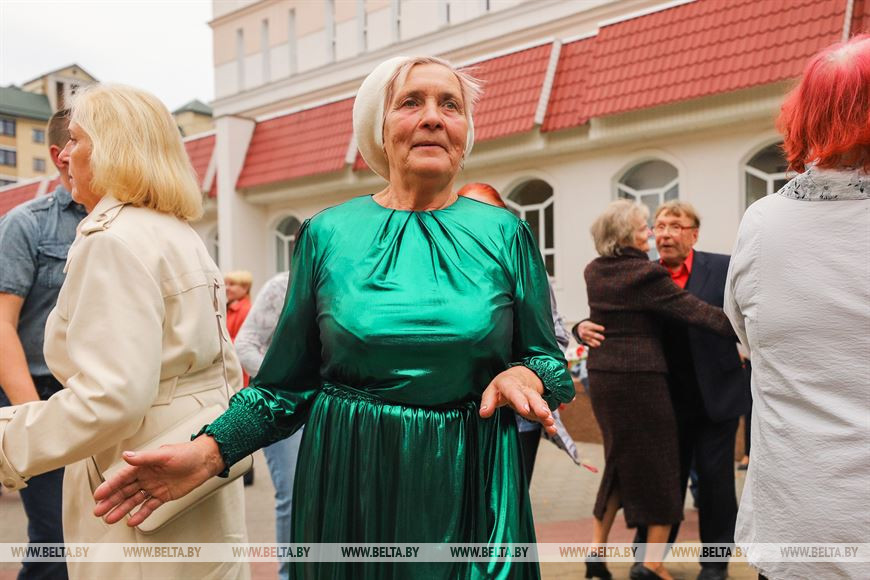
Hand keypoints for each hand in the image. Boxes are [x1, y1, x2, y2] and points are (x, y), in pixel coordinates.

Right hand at [92, 435, 224, 526]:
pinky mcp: (164, 496)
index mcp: (144, 465)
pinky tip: (131, 520)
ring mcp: (154, 487)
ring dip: (122, 509)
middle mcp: (147, 476)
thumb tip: (127, 456)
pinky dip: (141, 514)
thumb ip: (145, 457)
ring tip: (110, 519)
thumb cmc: (187, 453)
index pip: (123, 477)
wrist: (205, 462)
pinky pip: (150, 506)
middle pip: (125, 490)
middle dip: (111, 500)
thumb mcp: (164, 454)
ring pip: (134, 500)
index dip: (110, 485)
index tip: (98, 495)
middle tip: (99, 510)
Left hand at [479, 366, 555, 434]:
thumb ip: (488, 401)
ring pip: (541, 404)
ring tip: (550, 422)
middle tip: (544, 414)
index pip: (514, 392)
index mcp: (510, 384)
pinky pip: (544, 413)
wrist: (519, 376)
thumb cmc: (502, 386)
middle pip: (532, 397)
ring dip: (546, 413)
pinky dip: (548, 422)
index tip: (525, 410)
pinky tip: (552, 430)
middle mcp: (524, 390)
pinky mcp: (538, 406)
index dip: (520, 401)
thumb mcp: (492, 390)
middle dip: (538, 406)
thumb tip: (483, 413)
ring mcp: (533, 397)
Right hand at [577, 320, 604, 347]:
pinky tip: (596, 345)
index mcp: (585, 325)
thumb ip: (596, 326)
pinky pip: (588, 343)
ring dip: (595, 342)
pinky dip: (592, 344)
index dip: (598, 327)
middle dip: (597, 336)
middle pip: (591, 334)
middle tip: (603, 338)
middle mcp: (584, 331)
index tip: (603, 329)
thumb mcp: (590, 324)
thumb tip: (603, 329)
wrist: (579, 328)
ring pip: (589, 339)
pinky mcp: (584, 340)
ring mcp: (583, 336)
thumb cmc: (587, 326)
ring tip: (599, 344)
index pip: (592, 326)